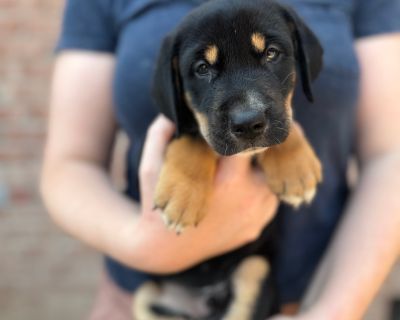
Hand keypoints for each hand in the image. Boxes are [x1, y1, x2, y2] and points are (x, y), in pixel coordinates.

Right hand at [136, 115, 277, 271]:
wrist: (166, 248)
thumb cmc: (159, 204)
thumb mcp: (151, 167)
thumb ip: (160, 135)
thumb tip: (170, 112)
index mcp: (230, 180)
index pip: (253, 142)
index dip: (245, 132)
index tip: (237, 128)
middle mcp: (252, 198)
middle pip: (270, 159)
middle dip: (258, 148)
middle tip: (245, 141)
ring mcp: (258, 216)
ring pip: (271, 179)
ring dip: (258, 170)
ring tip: (240, 165)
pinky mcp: (257, 228)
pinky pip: (267, 201)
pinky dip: (257, 191)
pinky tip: (240, 188)